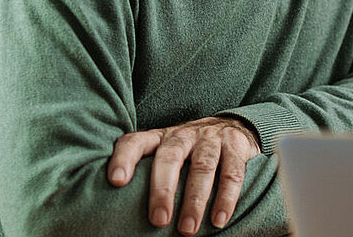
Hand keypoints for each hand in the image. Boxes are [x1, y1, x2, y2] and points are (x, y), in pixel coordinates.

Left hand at [107, 116, 258, 234]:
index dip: (124, 158)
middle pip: (169, 157)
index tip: (116, 181)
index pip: (136, 142)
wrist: (233, 127)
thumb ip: (148, 170)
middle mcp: (183, 134)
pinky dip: (226, 199)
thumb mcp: (167, 152)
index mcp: (160, 137)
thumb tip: (119, 206)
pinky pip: (231, 174)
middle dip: (163, 190)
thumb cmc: (190, 151)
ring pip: (202, 167)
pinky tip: (218, 220)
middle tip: (158, 220)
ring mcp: (211, 139)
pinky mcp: (236, 146)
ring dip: (195, 200)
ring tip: (187, 229)